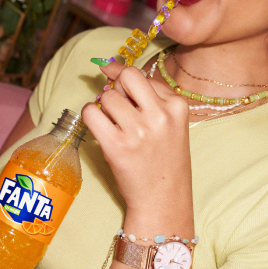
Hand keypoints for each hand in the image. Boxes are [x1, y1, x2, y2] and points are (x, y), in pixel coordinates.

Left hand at [81, 61, 190, 214]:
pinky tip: (99, 127)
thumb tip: (111, 69)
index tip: (110, 72)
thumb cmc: (165, 159)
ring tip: (112, 123)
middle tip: (116, 104)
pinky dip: (90, 115)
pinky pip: (92, 113)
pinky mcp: (116, 146)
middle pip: (126, 78)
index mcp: (176, 106)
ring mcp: (138, 131)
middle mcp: (160, 115)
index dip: (122, 74)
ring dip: (103, 106)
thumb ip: (149, 96)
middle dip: (115, 86)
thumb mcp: (172, 123)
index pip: (142, 75)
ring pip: (107, 96)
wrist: (163, 199)